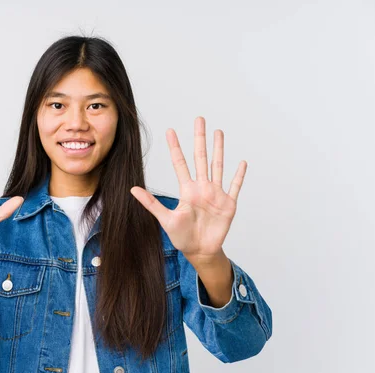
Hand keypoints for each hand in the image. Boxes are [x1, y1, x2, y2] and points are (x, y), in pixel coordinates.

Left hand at [130, 116, 245, 260]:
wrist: (200, 251)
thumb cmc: (182, 237)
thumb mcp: (165, 219)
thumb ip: (151, 203)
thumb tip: (132, 189)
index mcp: (187, 190)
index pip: (180, 163)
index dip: (175, 147)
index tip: (170, 131)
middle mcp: (201, 188)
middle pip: (201, 158)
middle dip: (199, 139)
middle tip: (199, 119)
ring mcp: (216, 194)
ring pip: (218, 166)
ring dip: (219, 150)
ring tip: (218, 132)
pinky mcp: (228, 204)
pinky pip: (235, 186)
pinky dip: (238, 175)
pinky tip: (242, 162)